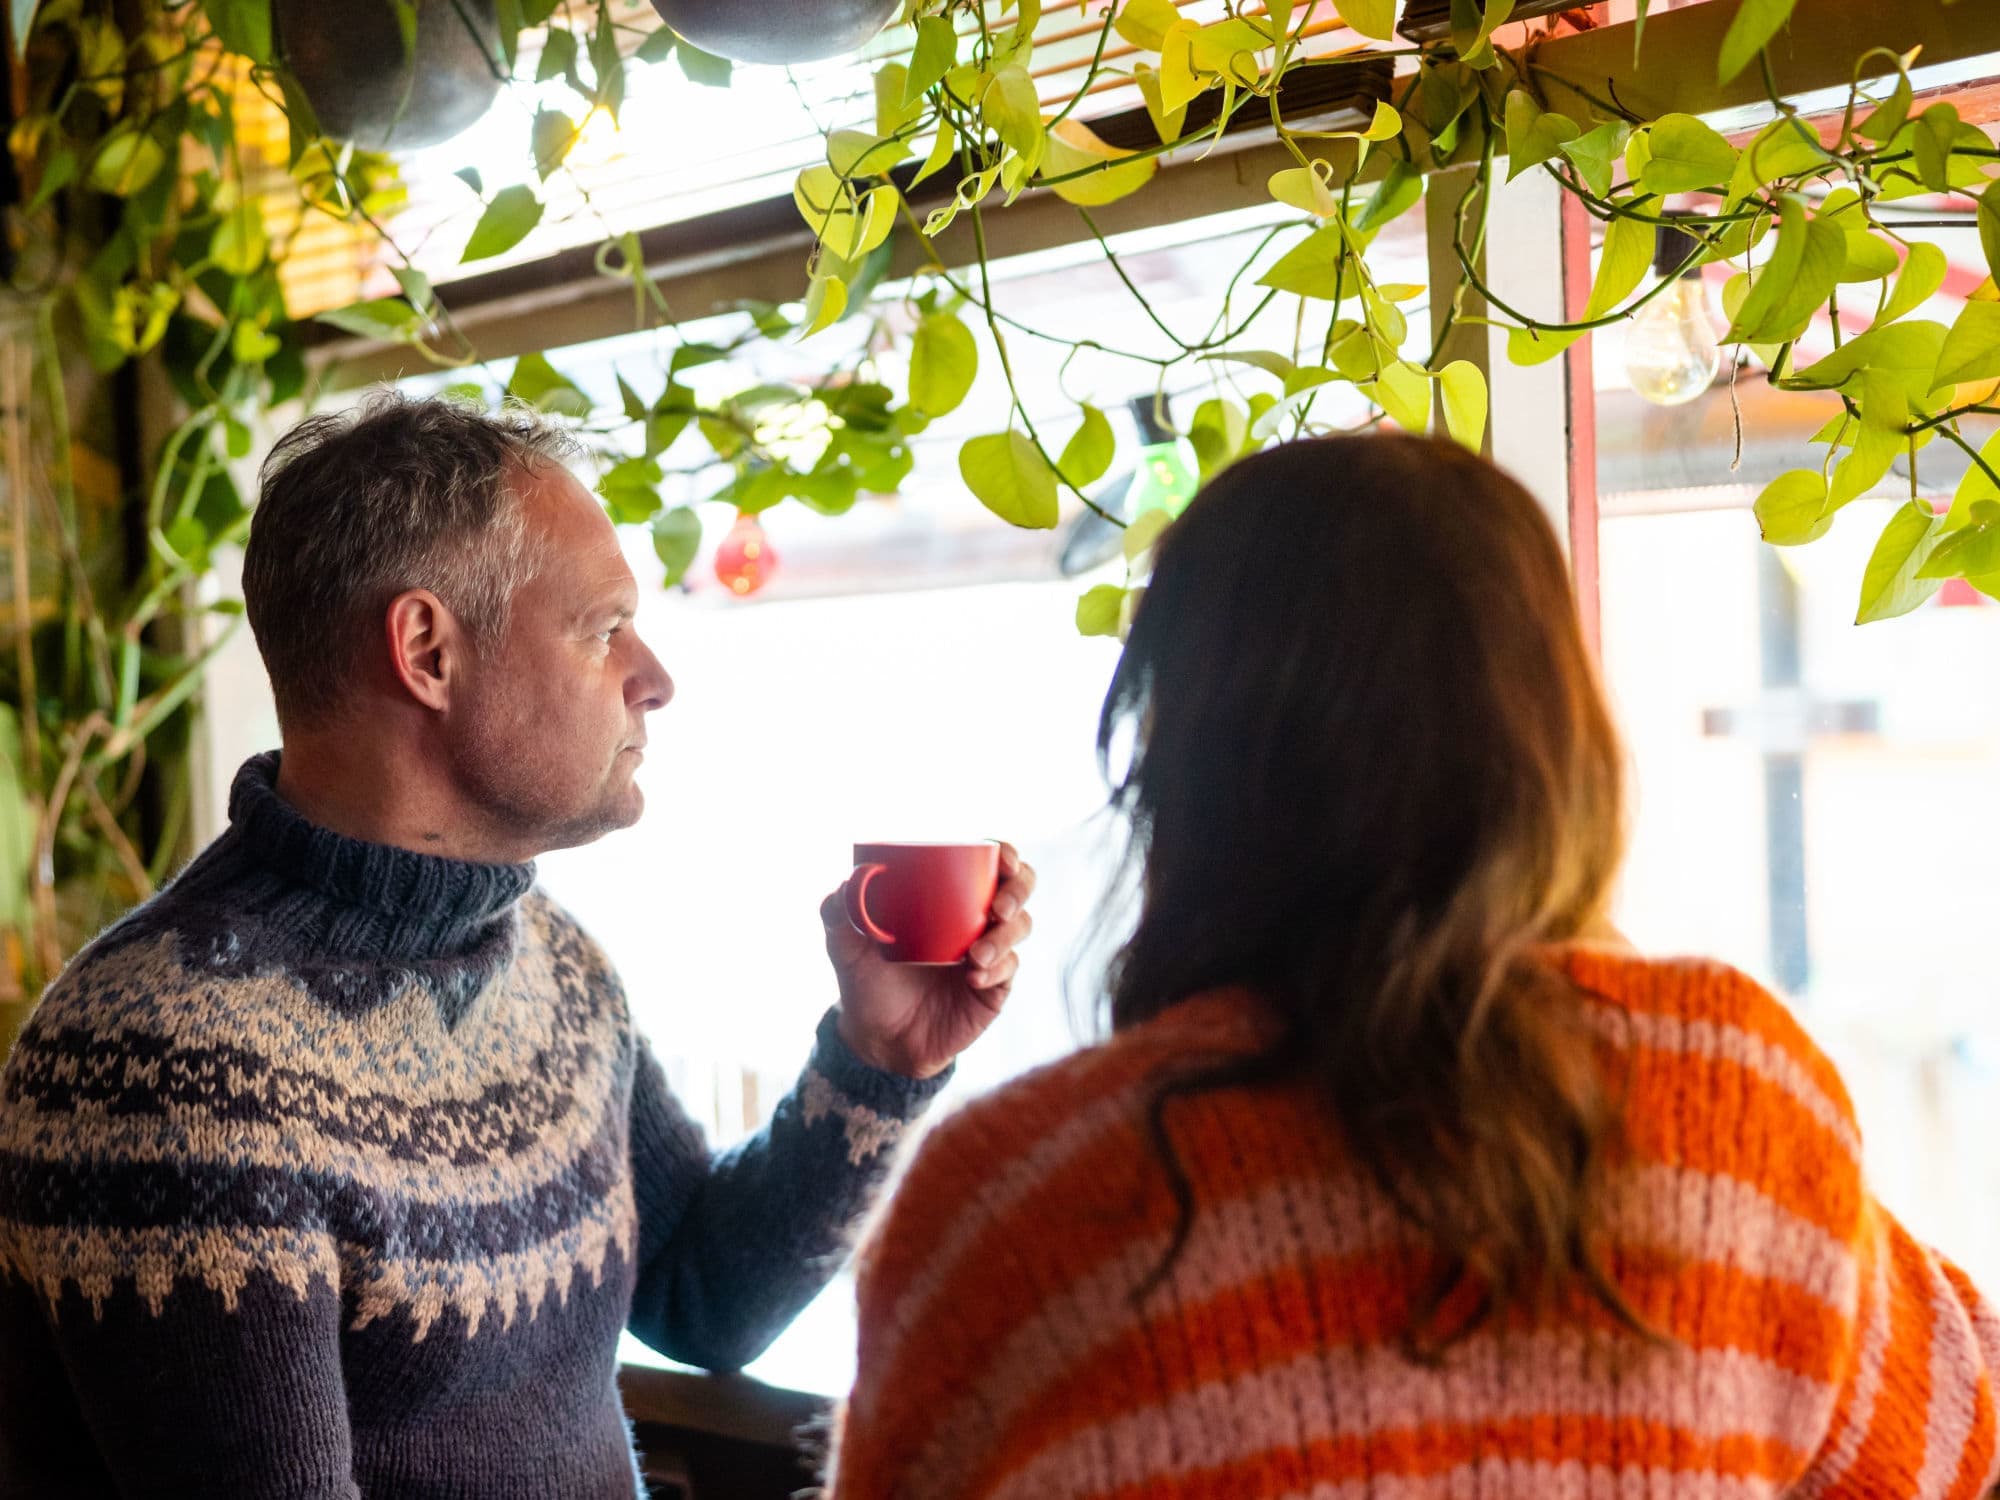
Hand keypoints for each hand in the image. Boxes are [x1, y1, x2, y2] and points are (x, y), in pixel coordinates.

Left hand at [821, 844, 1035, 1078]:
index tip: (1000, 858)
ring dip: (1005, 935)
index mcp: (948, 897)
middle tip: (998, 907)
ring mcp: (989, 953)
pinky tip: (975, 978)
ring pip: (1021, 927)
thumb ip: (837, 913)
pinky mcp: (995, 987)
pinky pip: (1010, 969)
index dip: (1005, 853)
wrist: (879, 1040)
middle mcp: (975, 919)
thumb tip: (847, 882)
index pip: (988, 862)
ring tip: (975, 955)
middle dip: (1018, 890)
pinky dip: (997, 969)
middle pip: (1019, 888)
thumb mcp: (845, 947)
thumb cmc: (866, 983)